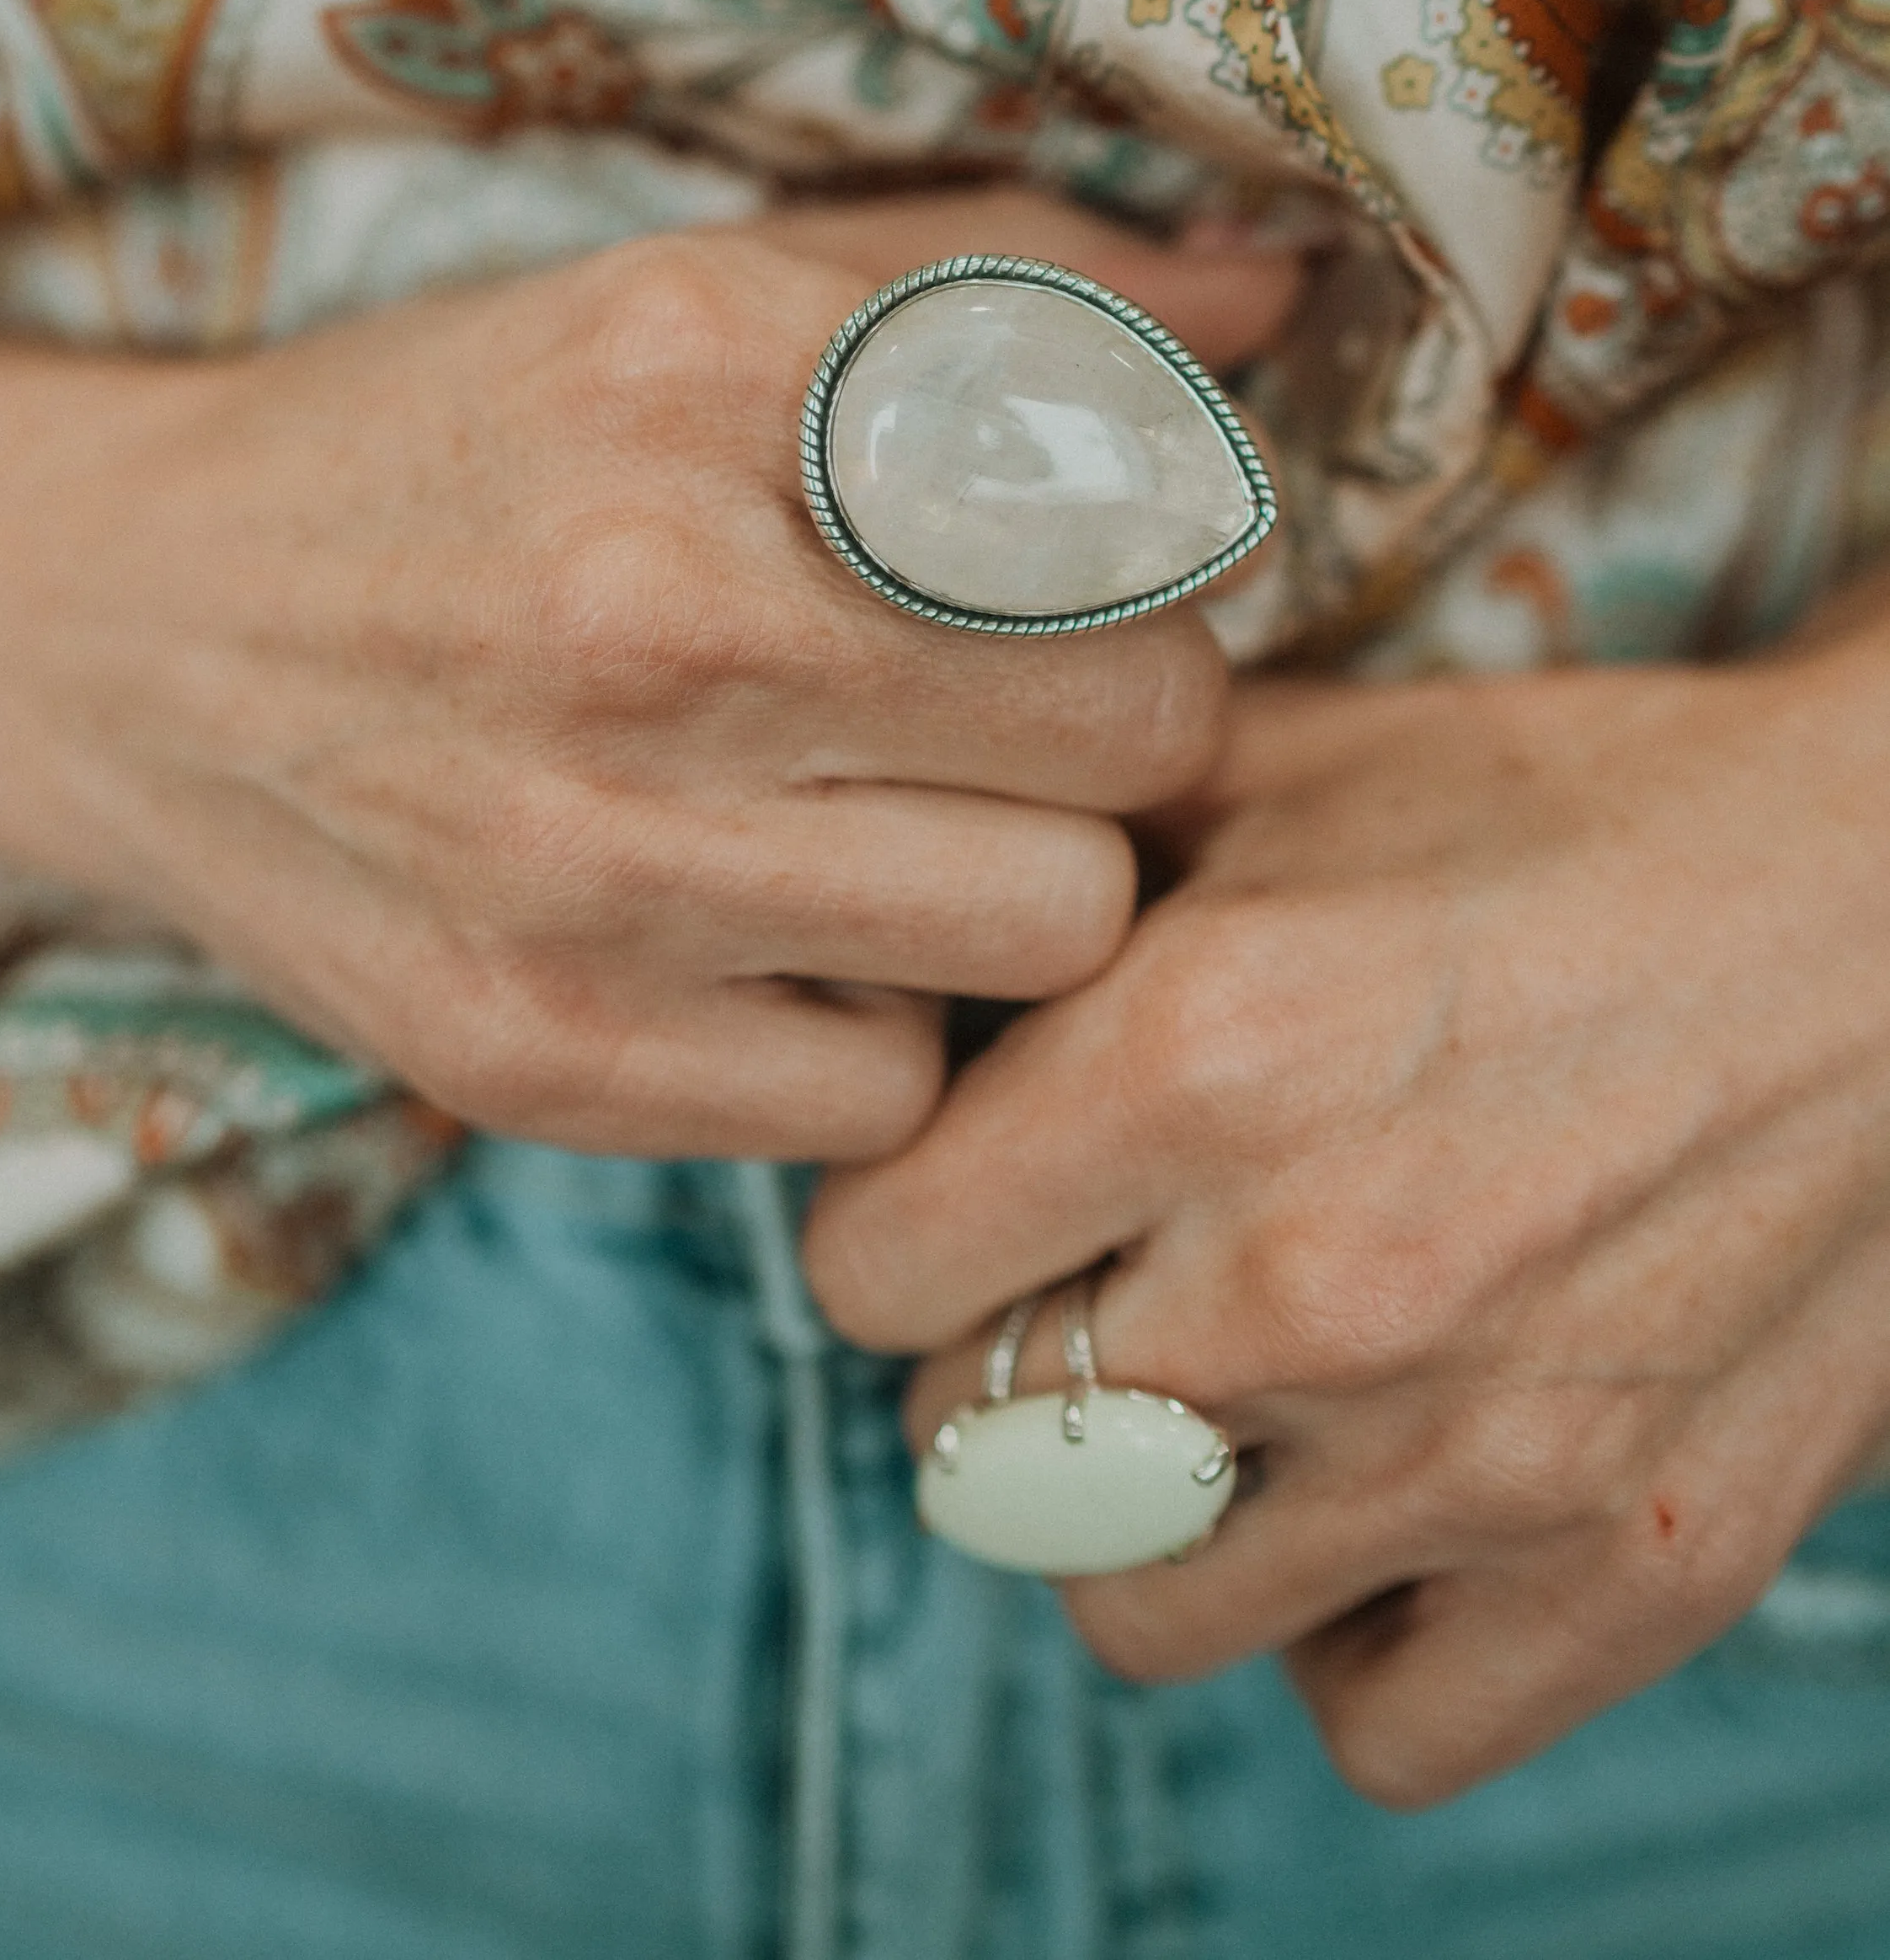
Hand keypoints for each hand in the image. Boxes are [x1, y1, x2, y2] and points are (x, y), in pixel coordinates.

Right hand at [0, 188, 1294, 1161]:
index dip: (1163, 549)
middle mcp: (649, 607)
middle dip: (1121, 728)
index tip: (1092, 566)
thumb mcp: (680, 293)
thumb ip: (982, 278)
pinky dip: (868, 1026)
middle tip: (1014, 710)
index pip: (1148, 496)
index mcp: (703, 367)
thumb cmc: (451, 446)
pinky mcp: (532, 1054)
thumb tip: (1266, 295)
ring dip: (1016, 884)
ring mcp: (586, 857)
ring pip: (1054, 929)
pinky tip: (768, 935)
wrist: (114, 633)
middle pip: (1148, 734)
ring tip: (899, 822)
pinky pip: (887, 1090)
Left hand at [803, 637, 1889, 1800]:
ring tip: (1221, 1394)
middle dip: (1006, 1354)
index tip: (966, 1187)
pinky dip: (1343, 1636)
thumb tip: (897, 957)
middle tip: (1100, 1274)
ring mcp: (1476, 1452)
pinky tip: (1373, 1499)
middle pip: (971, 1448)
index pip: (863, 1271)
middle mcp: (1310, 1281)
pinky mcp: (1630, 1571)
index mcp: (1194, 1053)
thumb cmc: (1577, 812)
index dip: (900, 1216)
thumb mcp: (1285, 766)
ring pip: (1133, 1610)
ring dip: (1143, 1513)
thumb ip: (1063, 866)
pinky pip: (1372, 1726)